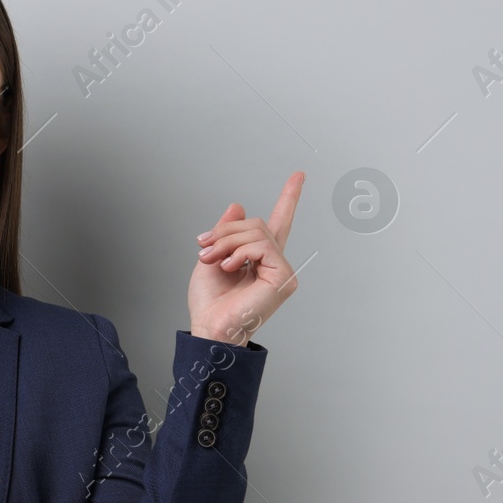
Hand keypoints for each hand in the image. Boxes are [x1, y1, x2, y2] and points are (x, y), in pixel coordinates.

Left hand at [189, 171, 303, 345]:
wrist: (210, 326)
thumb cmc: (210, 303)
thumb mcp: (213, 256)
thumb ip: (226, 231)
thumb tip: (238, 207)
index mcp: (260, 259)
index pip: (279, 222)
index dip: (289, 198)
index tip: (298, 175)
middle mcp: (275, 263)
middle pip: (257, 223)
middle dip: (226, 231)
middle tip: (204, 247)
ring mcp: (282, 270)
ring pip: (258, 231)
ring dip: (228, 242)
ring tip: (213, 260)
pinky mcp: (283, 277)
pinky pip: (262, 246)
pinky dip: (240, 252)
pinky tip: (231, 268)